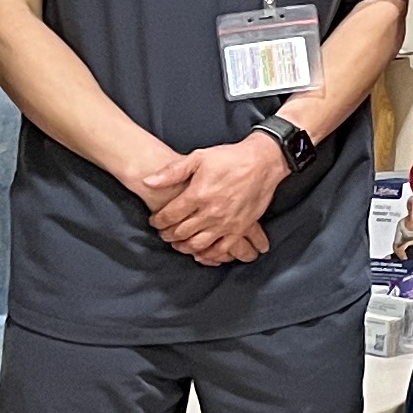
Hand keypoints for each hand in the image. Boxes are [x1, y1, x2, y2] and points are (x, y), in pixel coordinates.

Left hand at [143, 134, 285, 265]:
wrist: (264, 162)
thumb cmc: (231, 158)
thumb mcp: (199, 157)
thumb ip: (172, 172)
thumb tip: (148, 181)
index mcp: (198, 194)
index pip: (169, 215)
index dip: (158, 221)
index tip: (155, 221)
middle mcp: (211, 212)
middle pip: (181, 232)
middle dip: (168, 234)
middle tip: (164, 232)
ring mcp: (227, 222)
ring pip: (198, 244)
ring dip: (184, 246)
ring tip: (178, 242)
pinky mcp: (241, 228)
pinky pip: (222, 249)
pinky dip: (209, 255)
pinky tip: (201, 253)